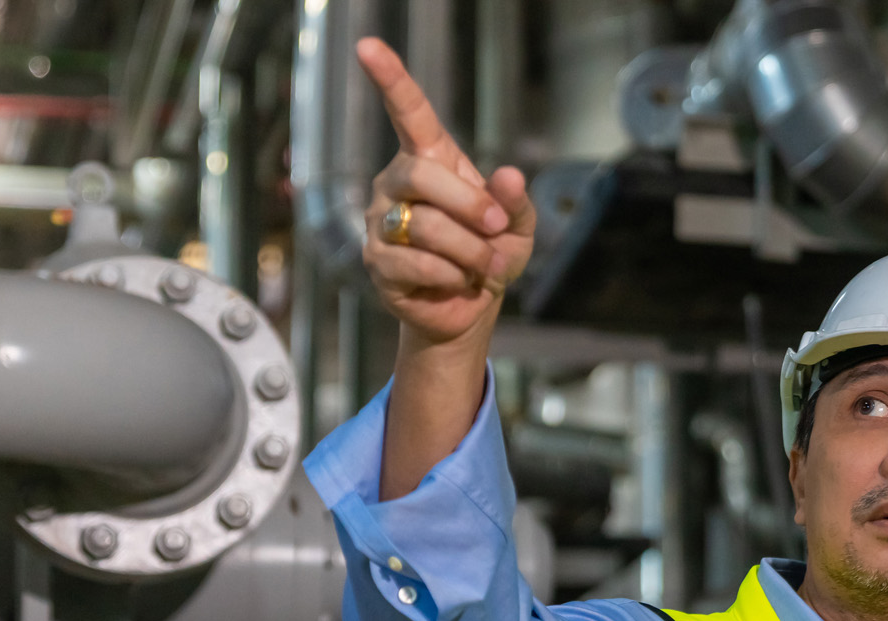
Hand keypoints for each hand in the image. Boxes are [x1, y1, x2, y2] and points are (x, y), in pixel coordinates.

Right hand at [358, 37, 533, 500]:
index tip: (368, 46)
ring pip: (426, 227)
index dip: (390, 79)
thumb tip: (509, 175)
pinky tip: (457, 284)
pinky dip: (452, 278)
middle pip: (422, 175)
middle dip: (470, 206)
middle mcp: (396, 185)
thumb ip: (516, 202)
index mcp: (431, 161)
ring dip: (469, 252)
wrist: (469, 309)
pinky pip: (417, 265)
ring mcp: (381, 224)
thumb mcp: (518, 229)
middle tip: (497, 232)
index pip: (409, 113)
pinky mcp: (377, 264)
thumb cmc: (490, 256)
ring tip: (480, 267)